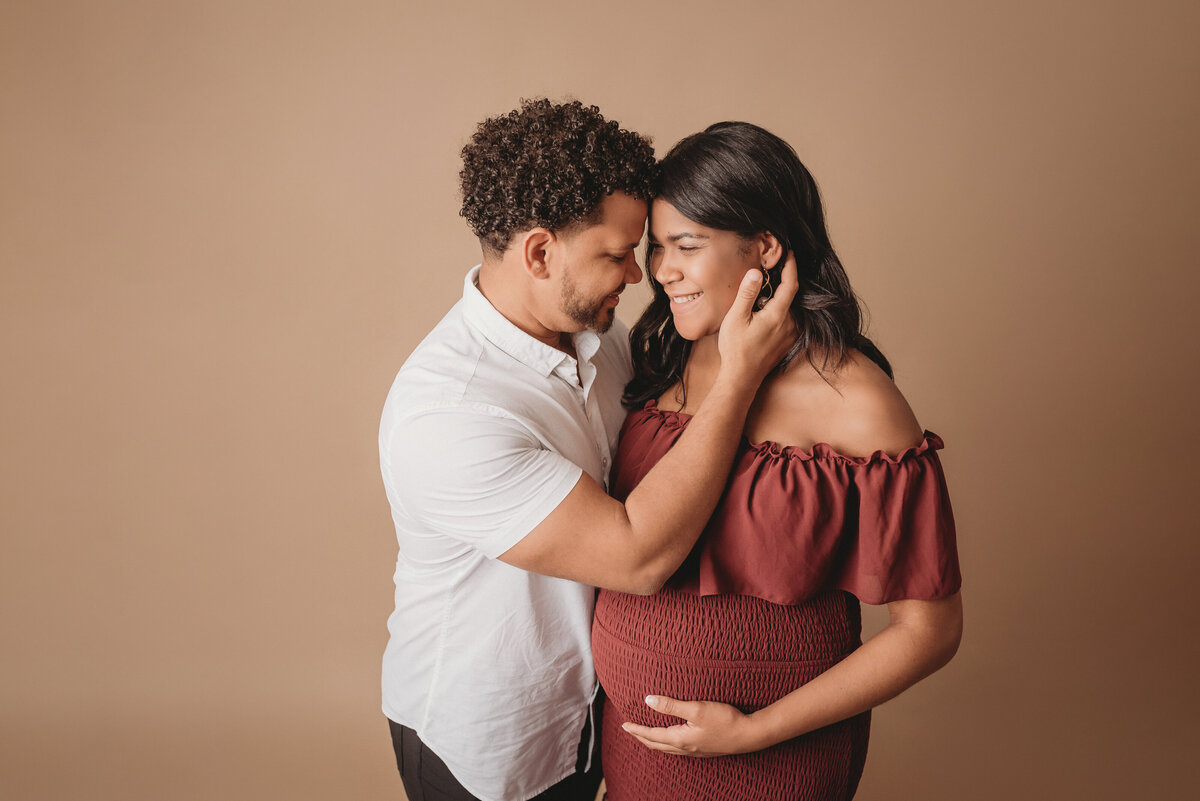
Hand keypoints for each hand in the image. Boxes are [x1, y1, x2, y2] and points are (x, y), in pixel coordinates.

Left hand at [620, 694, 762, 757]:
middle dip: (641, 737)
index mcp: (680, 739)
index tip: (624, 724)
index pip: (651, 735)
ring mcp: (695, 751)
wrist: (749, 735)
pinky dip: (666, 743)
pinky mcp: (703, 749)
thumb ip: (671, 705)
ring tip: (645, 734)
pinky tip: (671, 738)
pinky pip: (677, 749)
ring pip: (667, 748)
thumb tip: (648, 700)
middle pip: (656, 744)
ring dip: (653, 741)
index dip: (636, 730)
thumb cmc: (724, 720)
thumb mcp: (696, 708)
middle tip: (629, 730)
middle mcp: (685, 748)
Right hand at [715, 252, 798, 384]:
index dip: (791, 266)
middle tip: (771, 269)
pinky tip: (764, 313)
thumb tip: (756, 272)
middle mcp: (790, 324)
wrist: (741, 378)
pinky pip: (787, 321)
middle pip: (790, 295)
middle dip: (783, 280)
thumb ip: (747, 293)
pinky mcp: (787, 343)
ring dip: (779, 298)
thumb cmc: (736, 349)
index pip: (790, 284)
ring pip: (788, 308)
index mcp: (778, 315)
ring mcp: (790, 335)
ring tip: (764, 292)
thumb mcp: (736, 317)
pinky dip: (779, 311)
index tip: (789, 253)